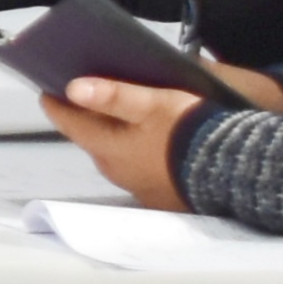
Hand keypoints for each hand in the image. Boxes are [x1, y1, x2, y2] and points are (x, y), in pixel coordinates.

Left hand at [37, 77, 203, 208]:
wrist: (235, 172)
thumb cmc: (189, 133)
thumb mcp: (152, 104)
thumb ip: (112, 96)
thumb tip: (73, 88)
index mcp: (107, 147)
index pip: (68, 123)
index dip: (55, 103)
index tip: (47, 88)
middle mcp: (115, 171)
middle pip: (91, 138)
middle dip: (87, 117)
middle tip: (87, 94)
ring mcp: (137, 186)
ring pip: (115, 154)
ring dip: (114, 135)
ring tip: (122, 114)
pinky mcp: (160, 195)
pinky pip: (138, 168)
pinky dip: (137, 152)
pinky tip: (152, 140)